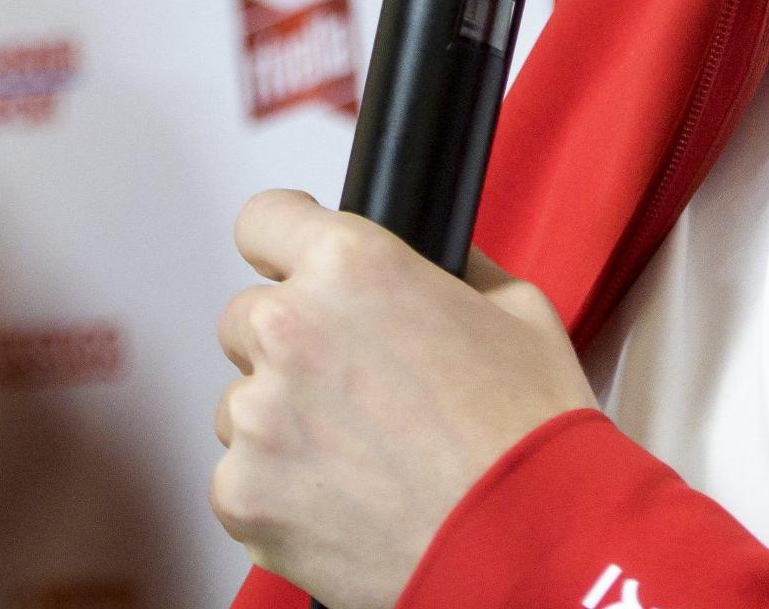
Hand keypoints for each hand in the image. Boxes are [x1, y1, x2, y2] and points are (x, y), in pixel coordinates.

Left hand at [211, 190, 594, 608]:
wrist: (526, 548)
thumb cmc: (528, 437)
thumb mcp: (517, 311)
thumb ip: (453, 270)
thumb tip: (429, 262)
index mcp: (352, 266)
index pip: (264, 221)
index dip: (283, 245)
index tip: (292, 265)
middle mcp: (290, 328)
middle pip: (247, 318)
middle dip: (289, 346)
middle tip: (352, 390)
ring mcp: (259, 415)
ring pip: (240, 403)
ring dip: (281, 423)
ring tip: (358, 460)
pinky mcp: (243, 493)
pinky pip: (239, 478)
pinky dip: (277, 493)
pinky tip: (342, 503)